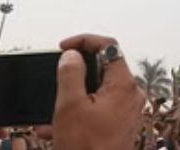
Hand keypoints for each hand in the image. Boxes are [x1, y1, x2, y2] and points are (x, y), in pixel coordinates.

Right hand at [53, 34, 145, 149]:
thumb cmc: (87, 147)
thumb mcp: (70, 106)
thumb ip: (70, 74)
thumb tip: (73, 54)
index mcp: (124, 84)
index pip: (109, 46)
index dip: (84, 41)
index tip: (63, 48)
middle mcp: (131, 94)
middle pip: (102, 69)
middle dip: (73, 75)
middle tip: (53, 81)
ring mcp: (127, 110)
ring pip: (95, 92)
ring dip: (70, 98)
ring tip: (48, 114)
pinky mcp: (119, 125)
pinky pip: (96, 110)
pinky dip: (76, 113)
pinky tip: (53, 129)